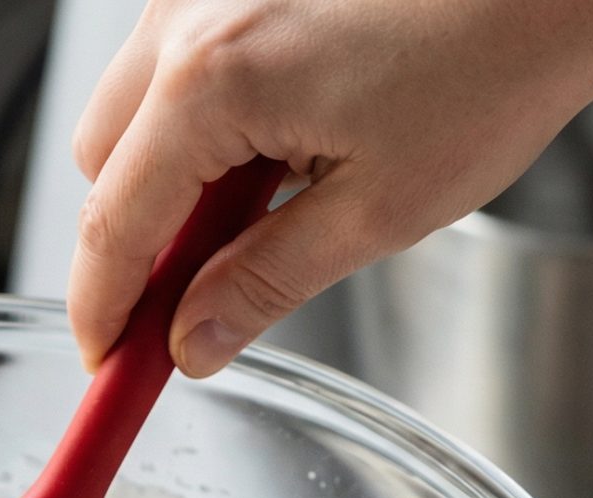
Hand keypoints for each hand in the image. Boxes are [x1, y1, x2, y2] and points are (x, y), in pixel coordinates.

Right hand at [69, 0, 592, 376]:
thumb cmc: (489, 70)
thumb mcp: (377, 213)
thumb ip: (264, 284)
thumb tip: (194, 342)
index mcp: (210, 80)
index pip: (112, 224)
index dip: (103, 310)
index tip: (111, 366)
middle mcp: (187, 14)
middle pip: (103, 160)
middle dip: (140, 236)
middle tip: (203, 296)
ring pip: (134, 108)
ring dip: (177, 171)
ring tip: (280, 197)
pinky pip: (177, 60)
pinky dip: (208, 116)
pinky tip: (291, 135)